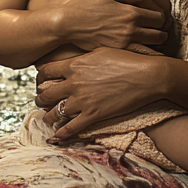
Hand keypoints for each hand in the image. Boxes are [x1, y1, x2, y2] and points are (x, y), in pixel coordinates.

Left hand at [36, 47, 164, 139]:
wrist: (147, 76)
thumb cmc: (127, 60)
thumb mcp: (101, 51)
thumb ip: (82, 58)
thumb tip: (72, 60)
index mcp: (75, 65)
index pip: (45, 71)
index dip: (40, 77)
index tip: (41, 81)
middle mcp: (74, 83)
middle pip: (45, 94)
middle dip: (41, 98)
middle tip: (41, 100)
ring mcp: (83, 100)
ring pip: (54, 112)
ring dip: (48, 116)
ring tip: (47, 117)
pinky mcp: (94, 115)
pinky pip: (71, 128)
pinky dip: (61, 134)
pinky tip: (56, 137)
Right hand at [59, 0, 166, 50]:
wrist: (65, 25)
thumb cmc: (82, 5)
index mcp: (130, 12)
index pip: (159, 15)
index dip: (158, 14)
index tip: (152, 14)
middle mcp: (131, 29)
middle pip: (160, 32)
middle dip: (159, 28)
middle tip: (153, 27)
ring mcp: (125, 43)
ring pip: (153, 46)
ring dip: (155, 41)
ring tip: (149, 37)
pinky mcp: (118, 53)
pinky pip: (141, 56)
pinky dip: (146, 53)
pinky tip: (141, 48)